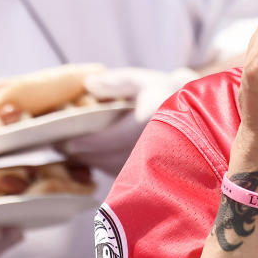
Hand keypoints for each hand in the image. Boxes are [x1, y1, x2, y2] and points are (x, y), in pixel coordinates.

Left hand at [60, 67, 197, 174]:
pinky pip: (124, 176)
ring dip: (93, 163)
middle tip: (59, 146)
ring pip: (114, 170)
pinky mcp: (154, 175)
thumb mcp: (144, 81)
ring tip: (73, 153)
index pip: (110, 139)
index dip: (86, 142)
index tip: (65, 141)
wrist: (199, 117)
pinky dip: (106, 168)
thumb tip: (88, 85)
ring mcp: (154, 164)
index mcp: (148, 123)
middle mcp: (152, 147)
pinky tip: (94, 159)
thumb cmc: (168, 94)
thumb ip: (117, 82)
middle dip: (83, 154)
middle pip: (107, 158)